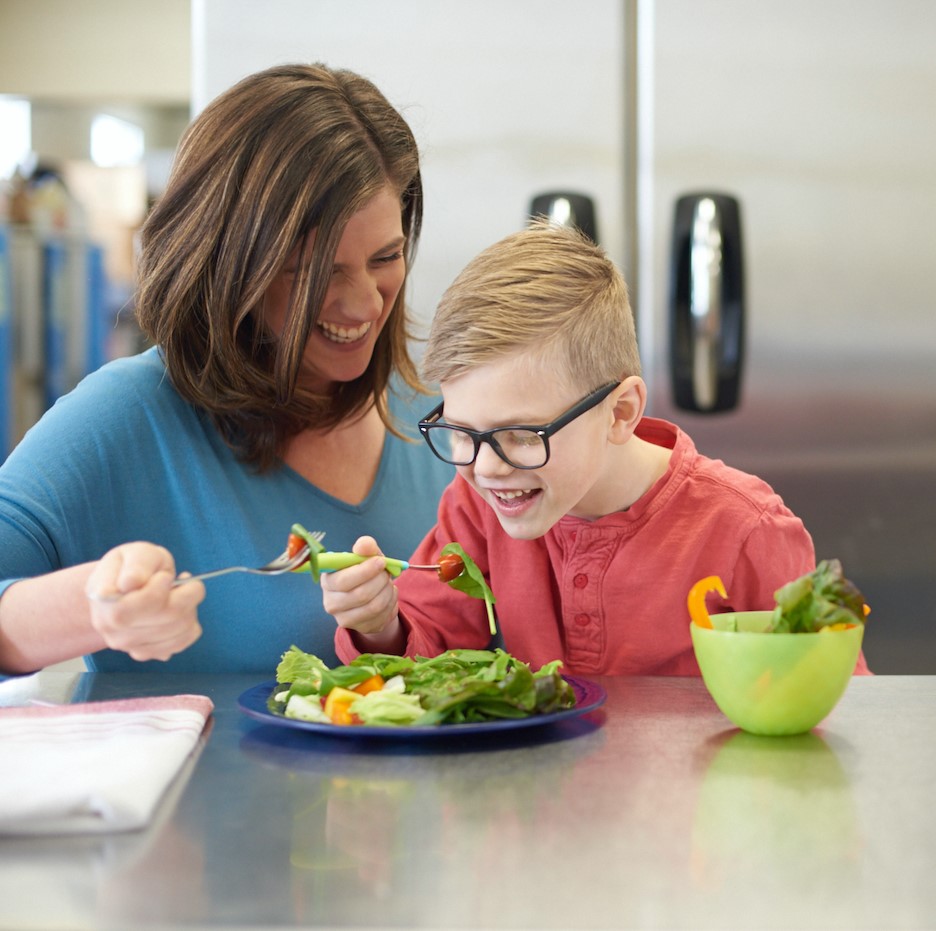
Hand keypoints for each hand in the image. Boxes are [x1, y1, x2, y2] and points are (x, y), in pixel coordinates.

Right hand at [85, 542, 204, 661]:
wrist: (122, 587)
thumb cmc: (130, 566)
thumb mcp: (135, 553)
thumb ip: (137, 565)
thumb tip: (130, 583)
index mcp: (105, 599)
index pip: (147, 600)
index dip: (163, 585)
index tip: (165, 576)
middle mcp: (111, 628)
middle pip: (171, 614)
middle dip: (187, 593)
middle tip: (181, 580)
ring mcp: (127, 645)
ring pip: (181, 628)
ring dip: (191, 607)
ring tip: (178, 594)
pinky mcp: (144, 654)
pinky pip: (183, 641)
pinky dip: (190, 624)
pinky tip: (179, 612)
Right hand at [320, 536, 400, 646]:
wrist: (370, 596)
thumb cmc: (364, 572)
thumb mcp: (365, 557)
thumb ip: (365, 548)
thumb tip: (365, 544)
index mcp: (328, 581)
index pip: (343, 581)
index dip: (365, 570)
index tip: (380, 561)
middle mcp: (331, 603)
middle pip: (361, 595)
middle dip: (380, 580)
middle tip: (387, 573)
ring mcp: (345, 619)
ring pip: (374, 606)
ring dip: (388, 591)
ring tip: (388, 583)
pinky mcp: (361, 628)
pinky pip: (383, 616)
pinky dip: (392, 602)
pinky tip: (389, 594)